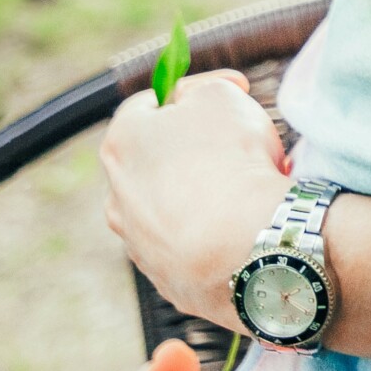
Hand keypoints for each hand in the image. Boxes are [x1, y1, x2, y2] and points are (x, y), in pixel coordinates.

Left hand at [100, 68, 291, 324]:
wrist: (248, 246)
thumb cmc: (232, 162)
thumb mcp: (222, 97)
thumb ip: (204, 90)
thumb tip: (200, 100)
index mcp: (122, 144)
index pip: (151, 104)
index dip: (197, 90)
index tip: (237, 89)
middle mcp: (118, 197)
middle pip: (162, 159)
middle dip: (201, 148)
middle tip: (244, 143)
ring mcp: (140, 246)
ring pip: (176, 207)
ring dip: (208, 194)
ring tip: (252, 190)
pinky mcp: (168, 281)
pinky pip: (194, 247)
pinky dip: (216, 235)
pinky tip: (247, 227)